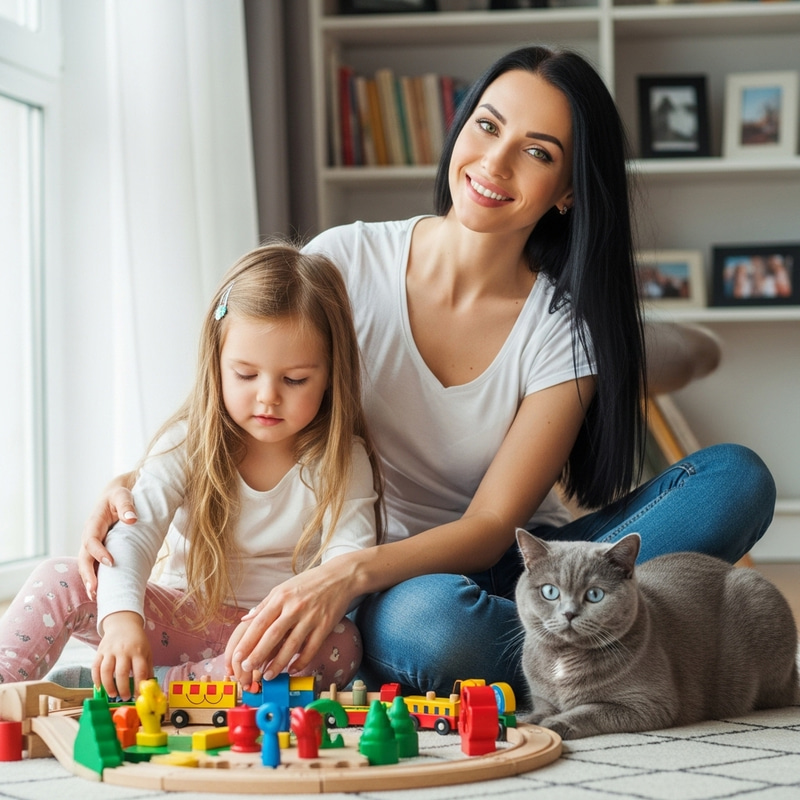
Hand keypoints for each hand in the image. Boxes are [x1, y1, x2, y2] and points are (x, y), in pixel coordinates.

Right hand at [78, 474, 137, 598]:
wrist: (115, 496)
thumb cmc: (120, 495)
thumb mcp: (123, 496)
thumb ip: (126, 506)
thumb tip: (131, 519)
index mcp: (94, 523)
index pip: (91, 540)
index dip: (98, 552)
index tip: (110, 563)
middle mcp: (90, 535)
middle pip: (84, 557)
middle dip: (88, 574)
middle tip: (95, 590)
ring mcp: (92, 544)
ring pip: (86, 564)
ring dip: (89, 580)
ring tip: (96, 597)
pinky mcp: (98, 549)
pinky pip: (93, 565)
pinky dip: (95, 577)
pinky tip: (100, 592)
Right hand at [92, 611, 152, 700]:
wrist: (123, 624)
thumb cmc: (137, 641)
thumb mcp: (147, 651)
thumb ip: (147, 668)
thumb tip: (149, 686)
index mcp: (138, 651)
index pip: (139, 671)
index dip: (138, 685)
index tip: (137, 696)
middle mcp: (124, 650)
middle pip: (121, 673)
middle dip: (123, 688)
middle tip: (125, 697)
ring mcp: (110, 651)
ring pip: (106, 671)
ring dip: (108, 686)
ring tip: (112, 695)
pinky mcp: (100, 651)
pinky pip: (95, 667)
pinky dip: (96, 679)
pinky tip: (99, 687)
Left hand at [225, 556, 355, 686]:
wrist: (339, 577)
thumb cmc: (308, 583)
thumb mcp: (283, 588)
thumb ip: (264, 605)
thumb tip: (245, 620)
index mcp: (281, 597)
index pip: (260, 622)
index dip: (248, 641)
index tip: (237, 656)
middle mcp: (295, 607)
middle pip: (273, 635)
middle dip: (258, 654)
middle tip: (247, 669)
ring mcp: (311, 617)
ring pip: (292, 645)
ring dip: (278, 663)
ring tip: (267, 676)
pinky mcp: (325, 625)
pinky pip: (311, 648)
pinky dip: (301, 661)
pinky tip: (292, 670)